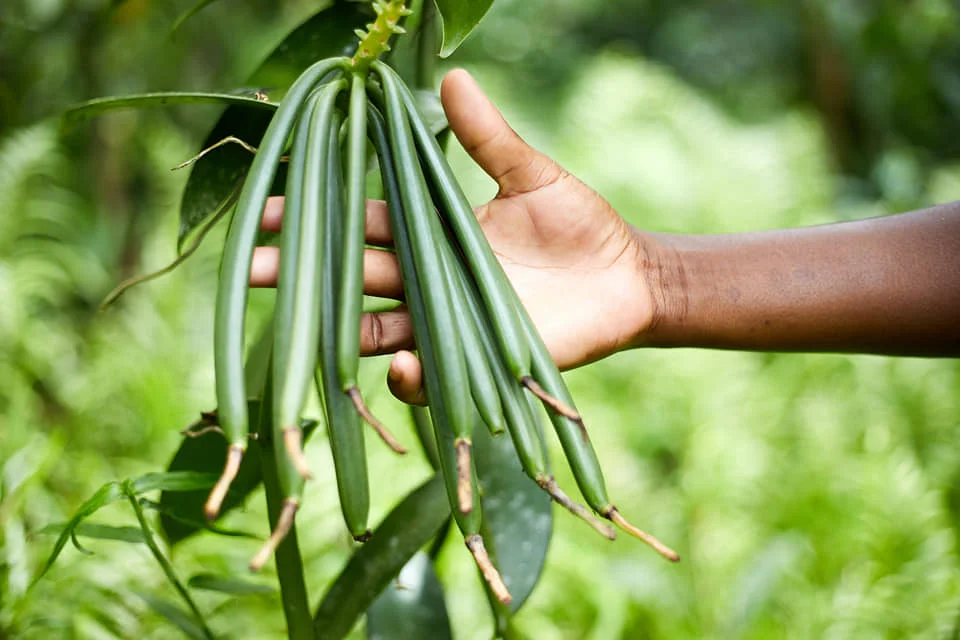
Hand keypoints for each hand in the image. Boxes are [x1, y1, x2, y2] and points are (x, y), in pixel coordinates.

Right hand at [251, 69, 657, 402]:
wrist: (625, 278)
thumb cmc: (579, 224)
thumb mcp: (532, 176)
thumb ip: (490, 138)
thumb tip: (454, 78)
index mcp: (432, 233)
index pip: (359, 224)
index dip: (315, 218)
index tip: (267, 210)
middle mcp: (428, 279)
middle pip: (352, 278)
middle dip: (302, 276)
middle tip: (252, 270)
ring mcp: (448, 322)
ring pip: (377, 330)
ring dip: (339, 330)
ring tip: (300, 324)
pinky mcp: (477, 358)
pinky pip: (431, 372)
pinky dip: (411, 374)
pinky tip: (399, 366)